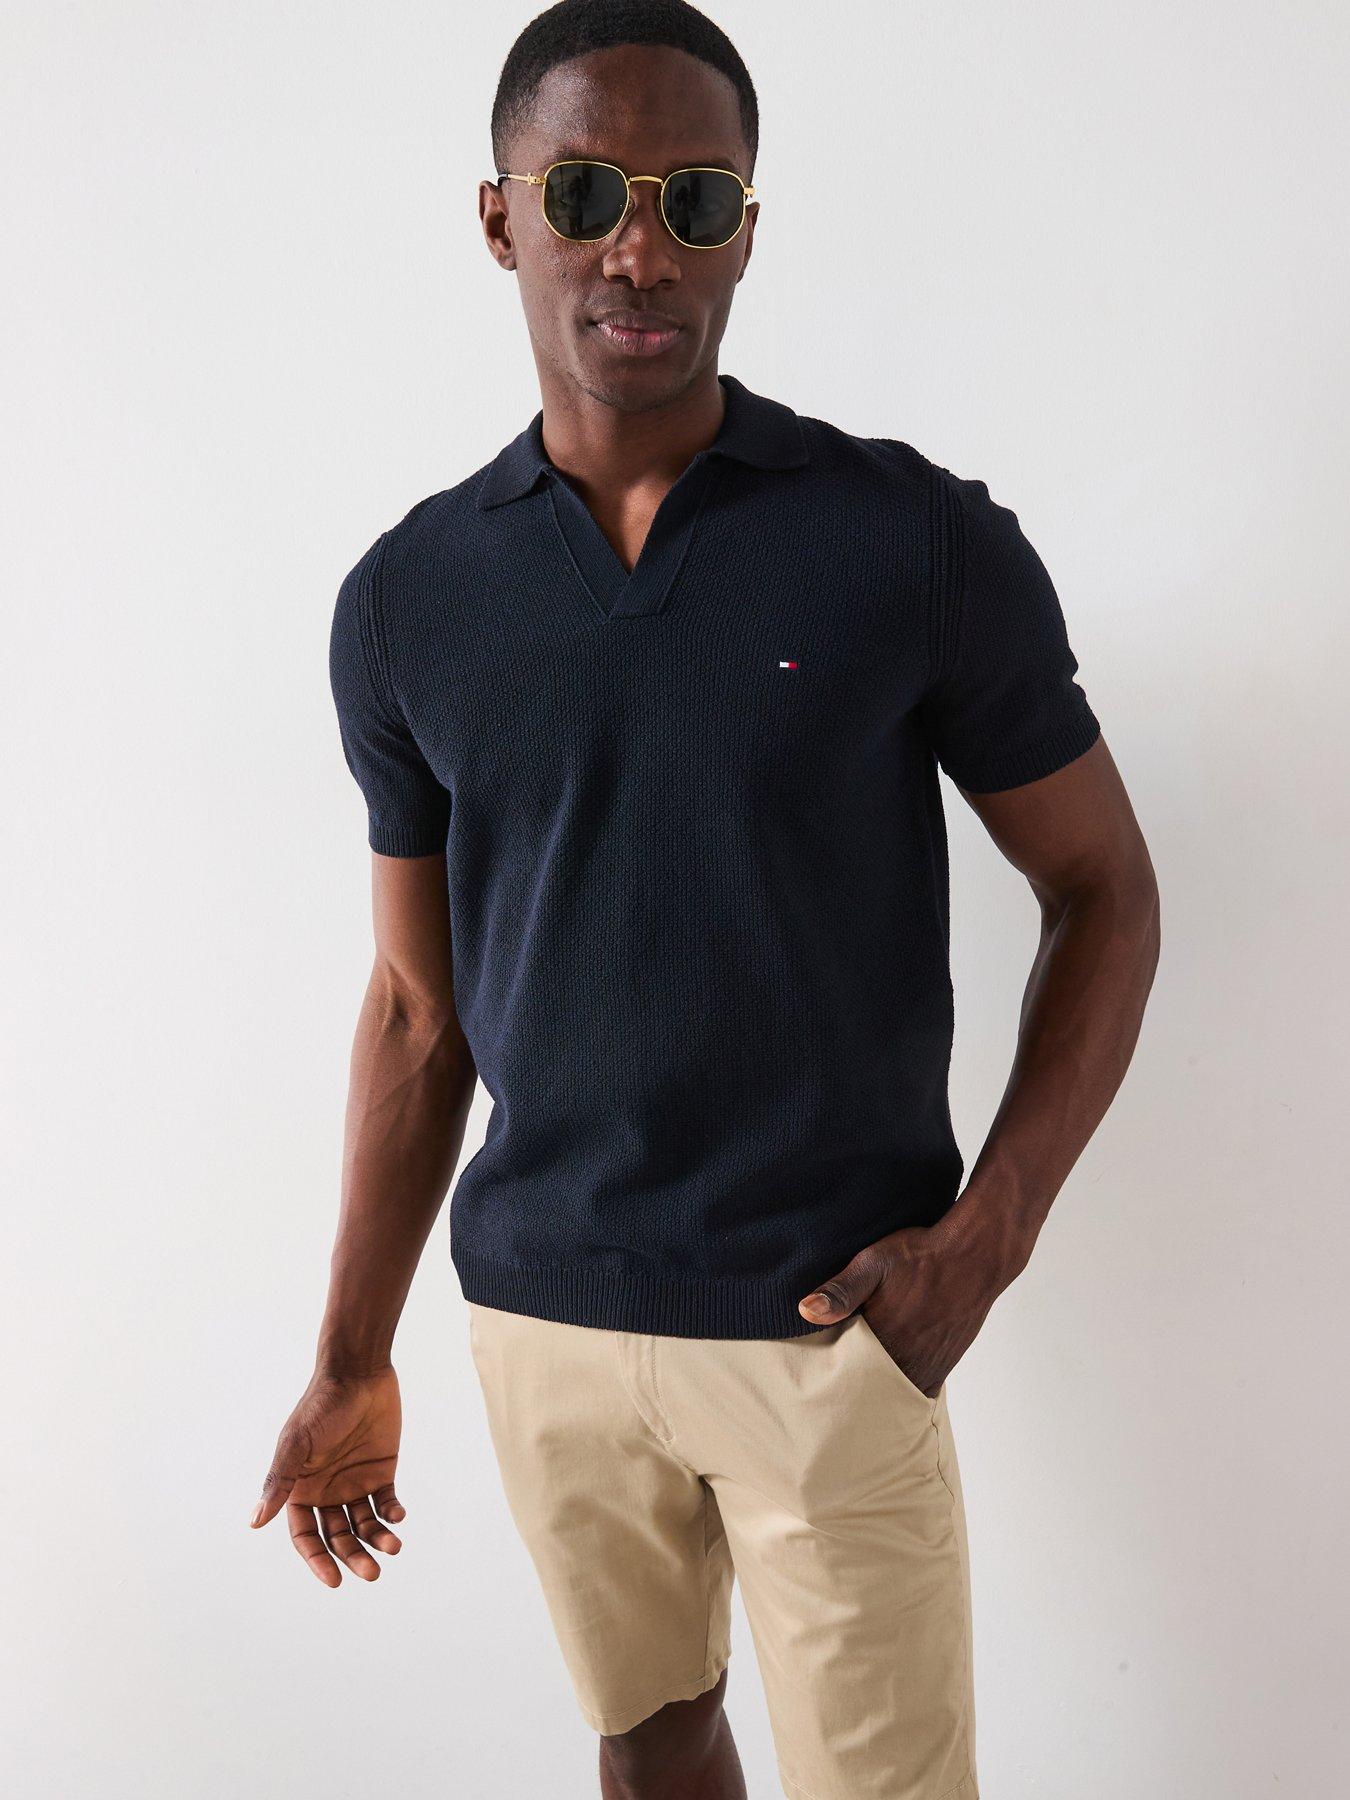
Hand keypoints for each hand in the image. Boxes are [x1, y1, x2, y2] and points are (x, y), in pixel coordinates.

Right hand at [249, 1365, 405, 1586]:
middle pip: (338, 1537)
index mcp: (301, 1490)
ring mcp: (354, 1483)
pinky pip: (386, 1503)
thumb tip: (254, 1523)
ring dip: (377, 1540)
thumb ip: (279, 1482)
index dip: (318, 1560)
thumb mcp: (296, 1444)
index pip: (306, 1537)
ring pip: (364, 1525)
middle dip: (353, 1557)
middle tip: (372, 1573)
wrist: (358, 1373)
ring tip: (393, 1547)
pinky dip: (392, 1514)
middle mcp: (327, 1492)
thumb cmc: (321, 1406)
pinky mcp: (380, 1472)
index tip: (334, 1580)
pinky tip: (398, 1516)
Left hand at [796, 1210, 1020, 1397]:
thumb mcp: (873, 1264)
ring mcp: (930, 1365)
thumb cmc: (921, 1256)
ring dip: (880, 1392)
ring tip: (860, 1391)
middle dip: (853, 1390)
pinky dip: (906, 1389)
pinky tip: (894, 1382)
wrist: (973, 1255)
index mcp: (883, 1341)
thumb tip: (806, 1311)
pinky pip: (922, 1388)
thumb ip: (840, 1290)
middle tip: (834, 1392)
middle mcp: (907, 1360)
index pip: (846, 1374)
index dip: (830, 1377)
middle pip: (871, 1389)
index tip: (815, 1379)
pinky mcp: (946, 1361)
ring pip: (897, 1392)